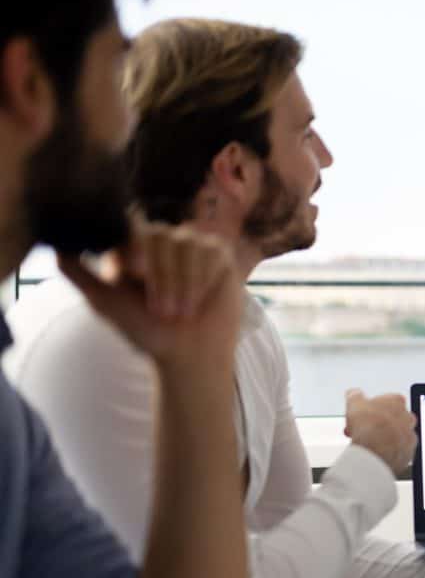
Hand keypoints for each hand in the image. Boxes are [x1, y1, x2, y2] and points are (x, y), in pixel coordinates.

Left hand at [59, 221, 241, 367]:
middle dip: (162, 276)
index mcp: (131, 246)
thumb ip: (77, 273)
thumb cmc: (146, 329)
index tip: (137, 273)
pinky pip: (210, 252)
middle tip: (162, 310)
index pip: (131, 226)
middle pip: (160, 236)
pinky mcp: (217, 253)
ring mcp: (190, 244)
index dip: (136, 246)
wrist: (188, 352)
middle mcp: (160, 239)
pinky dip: (203, 279)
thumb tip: (54, 245)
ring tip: (182, 312)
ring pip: (186, 245)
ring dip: (184, 283)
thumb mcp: (104, 301)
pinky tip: (200, 300)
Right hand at [344, 389, 416, 471]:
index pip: (386, 400)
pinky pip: (396, 450)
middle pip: (391, 418)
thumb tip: (354, 393)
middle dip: (376, 422)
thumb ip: (355, 395)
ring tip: (365, 442)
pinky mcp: (408, 453)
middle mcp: (407, 417)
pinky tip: (374, 451)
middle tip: (361, 428)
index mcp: (397, 401)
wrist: (375, 452)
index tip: (362, 413)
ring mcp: (409, 436)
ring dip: (381, 436)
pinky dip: (386, 450)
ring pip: (394, 434)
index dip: (370, 407)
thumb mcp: (354, 403)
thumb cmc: (369, 426)